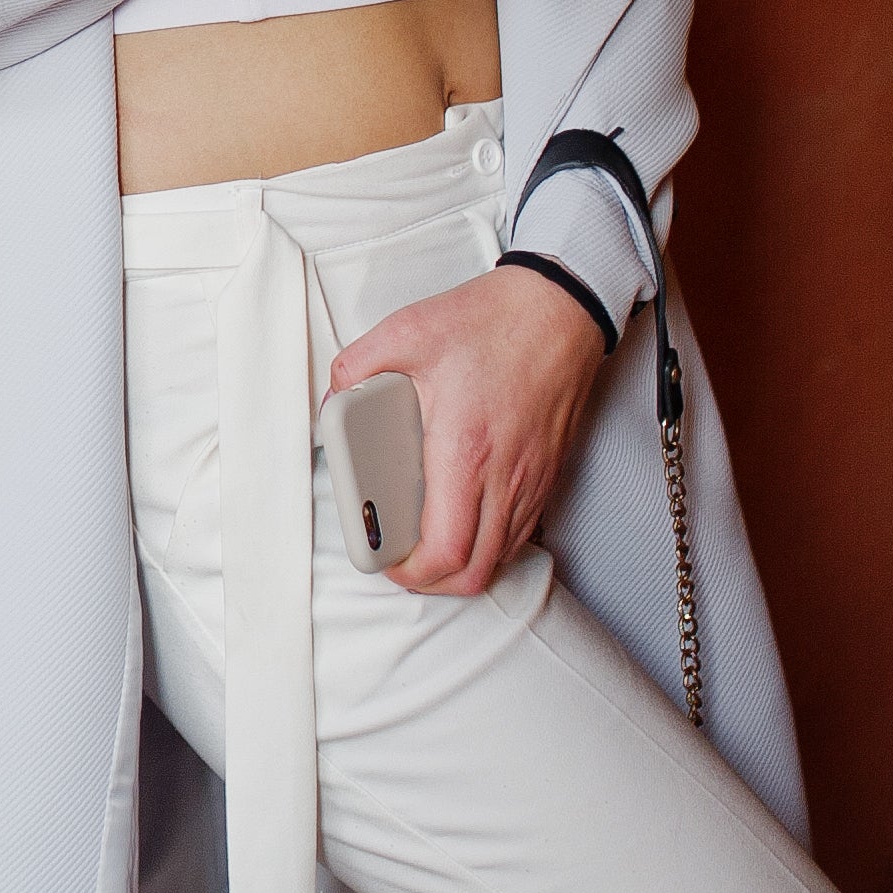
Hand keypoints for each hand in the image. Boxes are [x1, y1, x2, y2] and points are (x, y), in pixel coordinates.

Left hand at [327, 268, 606, 597]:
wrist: (560, 309)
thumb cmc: (492, 321)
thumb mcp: (408, 330)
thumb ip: (357, 365)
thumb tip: (333, 400)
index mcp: (466, 450)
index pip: (447, 548)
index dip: (413, 573)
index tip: (386, 560)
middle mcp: (506, 476)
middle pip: (476, 571)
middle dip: (433, 583)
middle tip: (402, 562)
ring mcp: (533, 479)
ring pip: (502, 557)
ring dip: (464, 566)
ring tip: (429, 546)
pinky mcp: (549, 472)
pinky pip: (522, 532)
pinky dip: (492, 543)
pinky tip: (467, 520)